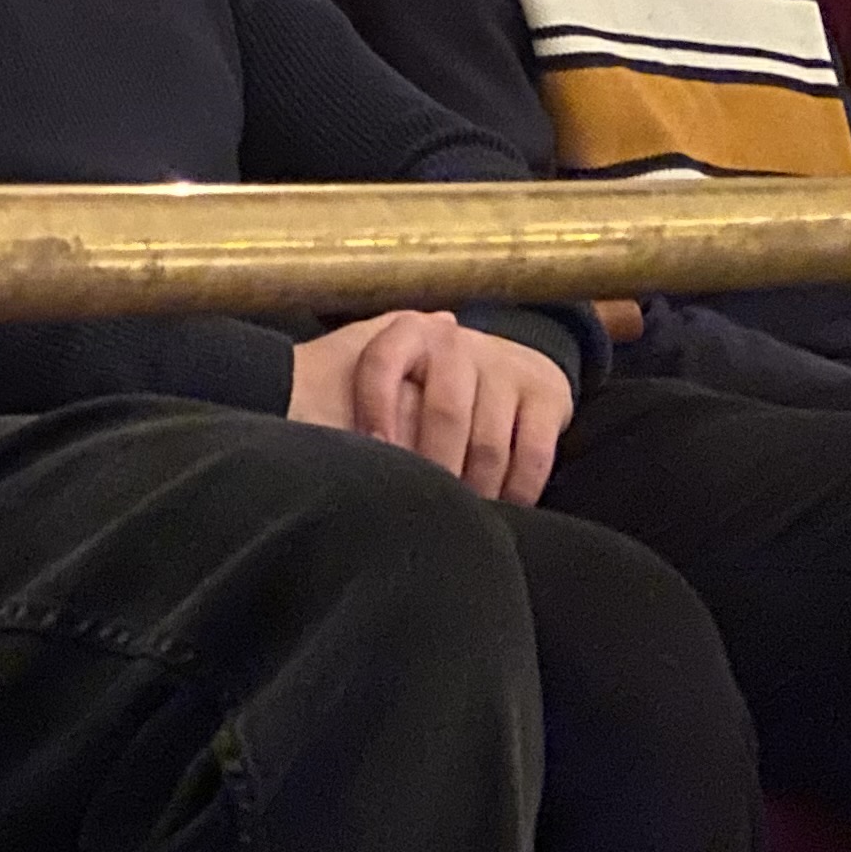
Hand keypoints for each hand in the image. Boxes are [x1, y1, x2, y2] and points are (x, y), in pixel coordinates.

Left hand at [290, 313, 572, 503]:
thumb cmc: (421, 381)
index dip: (374, 414)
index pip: (381, 365)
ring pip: (489, 443)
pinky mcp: (547, 394)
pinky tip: (500, 511)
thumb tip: (304, 439)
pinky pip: (534, 454)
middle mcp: (457, 342)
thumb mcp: (377, 370)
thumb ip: (338, 389)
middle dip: (433, 470)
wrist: (501, 364)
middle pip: (446, 414)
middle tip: (422, 509)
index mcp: (405, 332)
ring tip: (456, 519)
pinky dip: (517, 492)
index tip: (371, 457)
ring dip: (475, 490)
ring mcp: (506, 366)